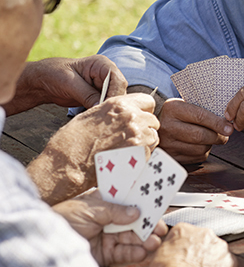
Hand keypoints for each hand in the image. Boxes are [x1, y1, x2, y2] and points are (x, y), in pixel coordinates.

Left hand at [6, 56, 127, 114]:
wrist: (42, 82)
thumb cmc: (53, 74)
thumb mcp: (70, 83)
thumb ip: (87, 94)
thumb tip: (101, 107)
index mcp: (102, 65)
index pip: (118, 80)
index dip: (114, 94)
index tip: (105, 107)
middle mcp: (106, 75)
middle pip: (119, 91)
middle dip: (111, 103)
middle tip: (103, 117)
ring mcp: (103, 86)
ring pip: (114, 100)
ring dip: (107, 109)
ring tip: (98, 119)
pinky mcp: (98, 97)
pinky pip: (105, 105)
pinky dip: (101, 112)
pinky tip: (96, 118)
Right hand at [27, 93, 159, 203]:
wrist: (67, 165)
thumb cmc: (72, 142)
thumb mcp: (91, 115)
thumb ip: (113, 111)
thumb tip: (124, 112)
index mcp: (119, 105)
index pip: (148, 101)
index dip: (144, 110)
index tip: (139, 118)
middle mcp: (132, 117)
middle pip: (153, 120)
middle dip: (145, 128)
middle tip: (130, 138)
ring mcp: (138, 136)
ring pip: (154, 137)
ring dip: (145, 143)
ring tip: (126, 150)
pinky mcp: (140, 155)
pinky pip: (150, 153)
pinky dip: (141, 156)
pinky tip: (126, 160)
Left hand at [53, 190, 167, 266]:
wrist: (43, 248)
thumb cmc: (60, 221)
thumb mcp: (89, 209)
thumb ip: (114, 211)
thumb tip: (136, 212)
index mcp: (103, 203)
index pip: (127, 200)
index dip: (143, 202)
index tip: (158, 204)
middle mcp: (107, 220)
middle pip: (134, 221)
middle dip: (148, 224)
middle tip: (161, 228)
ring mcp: (107, 237)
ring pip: (132, 238)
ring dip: (145, 240)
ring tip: (154, 242)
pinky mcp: (105, 255)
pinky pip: (124, 254)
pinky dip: (134, 253)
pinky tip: (142, 252)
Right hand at [145, 223, 240, 266]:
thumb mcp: (154, 259)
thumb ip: (165, 250)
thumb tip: (168, 253)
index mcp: (185, 230)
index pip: (183, 234)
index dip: (181, 248)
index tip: (179, 258)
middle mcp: (206, 234)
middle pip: (203, 242)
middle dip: (198, 254)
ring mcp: (221, 249)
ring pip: (217, 255)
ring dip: (211, 265)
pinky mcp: (233, 265)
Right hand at [158, 99, 232, 162]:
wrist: (153, 126)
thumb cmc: (175, 114)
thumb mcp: (184, 105)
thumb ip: (203, 110)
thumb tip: (226, 122)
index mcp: (173, 109)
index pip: (200, 117)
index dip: (217, 124)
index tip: (229, 128)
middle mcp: (168, 127)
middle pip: (200, 136)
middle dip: (218, 137)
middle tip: (225, 135)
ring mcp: (168, 144)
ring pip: (200, 149)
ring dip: (211, 145)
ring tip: (212, 138)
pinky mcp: (171, 157)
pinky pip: (195, 158)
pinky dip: (203, 152)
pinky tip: (201, 145)